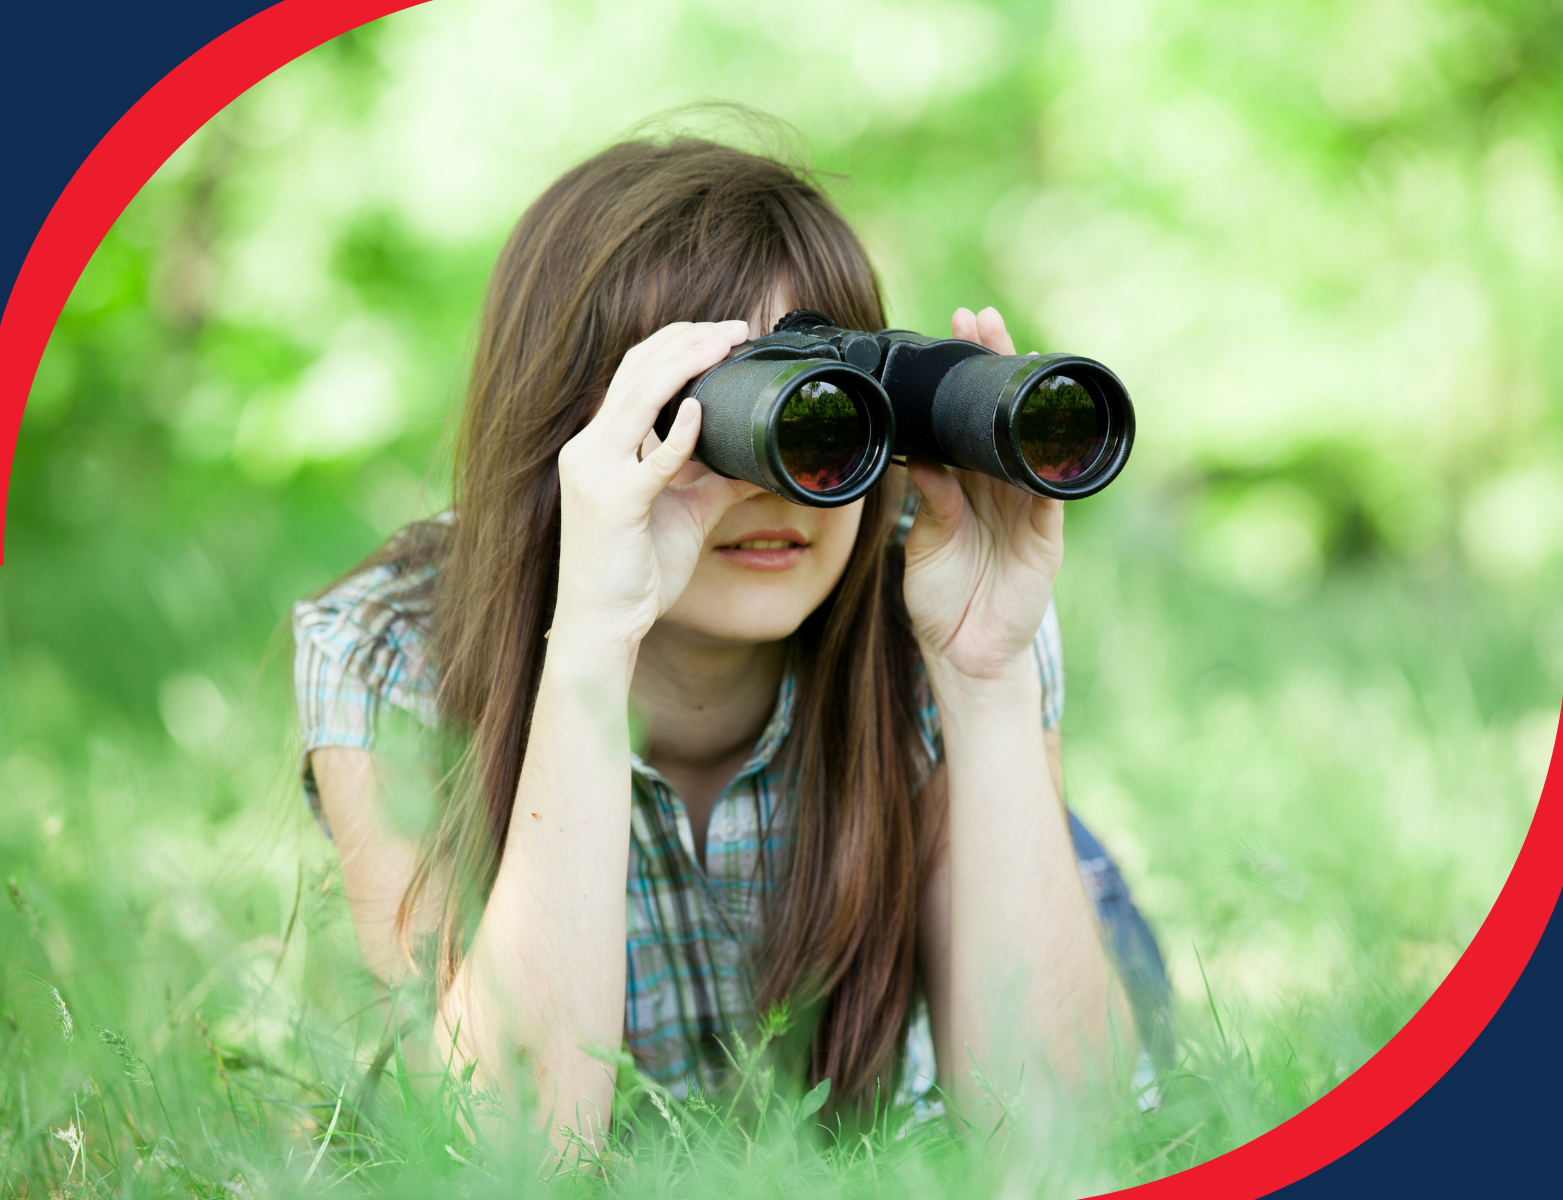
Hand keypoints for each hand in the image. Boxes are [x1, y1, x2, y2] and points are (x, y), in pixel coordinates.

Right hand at [553, 320, 756, 652]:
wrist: (602, 624)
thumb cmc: (635, 572)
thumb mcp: (685, 513)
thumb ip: (715, 479)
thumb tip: (760, 460)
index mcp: (600, 446)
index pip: (632, 375)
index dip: (675, 345)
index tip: (721, 333)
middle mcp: (589, 450)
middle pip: (634, 372)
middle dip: (686, 341)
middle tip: (734, 327)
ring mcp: (595, 474)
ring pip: (637, 399)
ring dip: (685, 364)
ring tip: (724, 343)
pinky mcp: (612, 504)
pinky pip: (649, 460)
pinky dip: (677, 433)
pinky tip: (700, 410)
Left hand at [902, 306, 1063, 683]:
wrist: (965, 652)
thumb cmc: (942, 597)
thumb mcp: (925, 543)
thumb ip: (930, 502)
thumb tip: (920, 456)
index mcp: (968, 484)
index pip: (969, 418)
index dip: (968, 374)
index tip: (956, 327)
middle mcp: (1001, 488)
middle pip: (1003, 415)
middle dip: (997, 366)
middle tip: (983, 320)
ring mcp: (1027, 510)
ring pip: (1030, 442)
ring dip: (1024, 399)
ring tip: (1017, 352)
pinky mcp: (1045, 538)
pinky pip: (1050, 494)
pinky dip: (1050, 464)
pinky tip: (1045, 431)